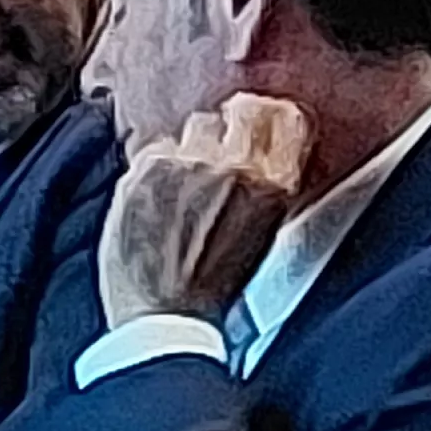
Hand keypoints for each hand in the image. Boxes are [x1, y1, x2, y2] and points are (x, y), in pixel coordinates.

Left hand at [99, 92, 312, 329]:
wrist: (164, 319)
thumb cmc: (215, 288)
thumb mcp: (262, 236)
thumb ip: (265, 186)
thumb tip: (259, 149)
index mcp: (274, 186)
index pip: (284, 117)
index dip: (270, 118)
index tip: (259, 124)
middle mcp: (234, 166)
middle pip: (238, 112)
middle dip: (229, 128)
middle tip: (215, 154)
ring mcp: (188, 164)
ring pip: (195, 127)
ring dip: (192, 148)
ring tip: (182, 188)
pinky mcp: (146, 170)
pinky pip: (158, 148)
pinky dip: (156, 168)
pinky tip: (155, 202)